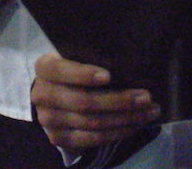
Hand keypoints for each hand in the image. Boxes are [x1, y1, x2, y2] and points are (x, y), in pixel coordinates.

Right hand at [32, 52, 159, 149]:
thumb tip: (132, 55)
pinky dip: (117, 132)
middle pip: (83, 102)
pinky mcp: (59, 138)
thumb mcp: (78, 53)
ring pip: (91, 122)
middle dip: (118, 100)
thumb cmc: (76, 64)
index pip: (61, 71)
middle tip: (146, 96)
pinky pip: (91, 139)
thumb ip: (94, 53)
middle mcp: (42, 95)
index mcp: (45, 67)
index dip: (83, 75)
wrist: (56, 90)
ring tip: (149, 111)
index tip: (109, 76)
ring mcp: (49, 120)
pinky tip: (135, 124)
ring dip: (124, 118)